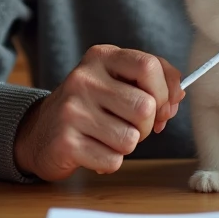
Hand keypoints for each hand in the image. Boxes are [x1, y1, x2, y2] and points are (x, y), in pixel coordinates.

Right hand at [14, 45, 184, 180]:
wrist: (41, 132)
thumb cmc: (91, 106)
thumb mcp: (118, 81)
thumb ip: (154, 81)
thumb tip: (177, 97)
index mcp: (102, 56)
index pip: (149, 66)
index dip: (164, 92)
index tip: (161, 108)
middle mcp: (84, 78)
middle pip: (145, 107)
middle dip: (146, 125)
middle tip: (130, 126)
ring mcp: (72, 109)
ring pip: (131, 138)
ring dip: (127, 145)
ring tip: (108, 137)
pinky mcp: (66, 141)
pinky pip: (113, 160)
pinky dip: (110, 161)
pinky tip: (94, 150)